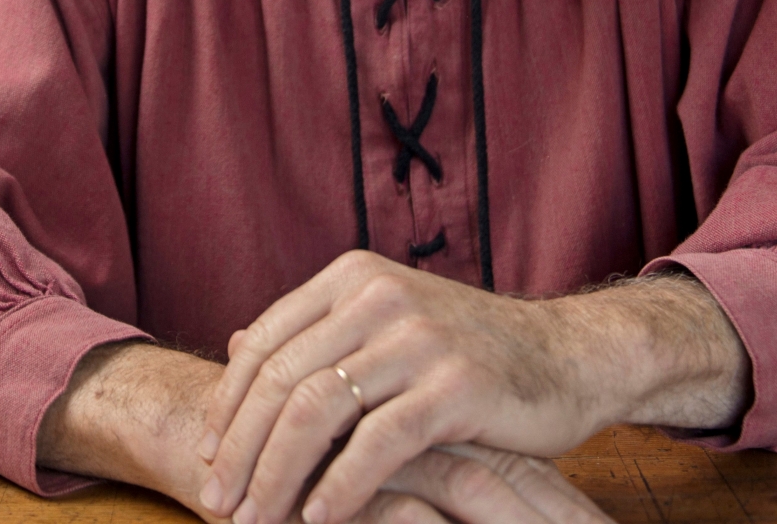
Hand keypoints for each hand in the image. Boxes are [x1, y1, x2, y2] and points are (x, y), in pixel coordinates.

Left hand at [197, 253, 748, 523]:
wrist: (568, 358)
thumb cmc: (469, 353)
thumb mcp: (387, 326)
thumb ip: (318, 334)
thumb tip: (232, 340)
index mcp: (353, 277)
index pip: (264, 343)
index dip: (226, 405)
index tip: (207, 457)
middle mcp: (378, 296)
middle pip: (280, 380)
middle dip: (240, 451)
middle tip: (218, 504)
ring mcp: (417, 338)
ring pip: (316, 413)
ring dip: (276, 476)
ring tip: (256, 520)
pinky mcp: (453, 386)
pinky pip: (375, 445)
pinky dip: (338, 490)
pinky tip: (319, 522)